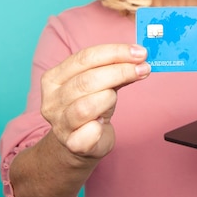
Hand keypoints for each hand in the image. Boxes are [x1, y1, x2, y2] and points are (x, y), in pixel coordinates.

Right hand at [40, 44, 150, 158]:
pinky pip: (87, 134)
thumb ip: (115, 70)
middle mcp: (52, 100)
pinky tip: (102, 124)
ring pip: (86, 106)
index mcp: (54, 78)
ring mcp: (60, 124)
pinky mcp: (72, 144)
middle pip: (87, 80)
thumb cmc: (91, 107)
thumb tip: (138, 58)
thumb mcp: (100, 84)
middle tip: (143, 68)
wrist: (78, 143)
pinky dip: (98, 128)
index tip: (139, 52)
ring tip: (116, 98)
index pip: (84, 58)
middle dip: (120, 72)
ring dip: (109, 98)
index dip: (114, 52)